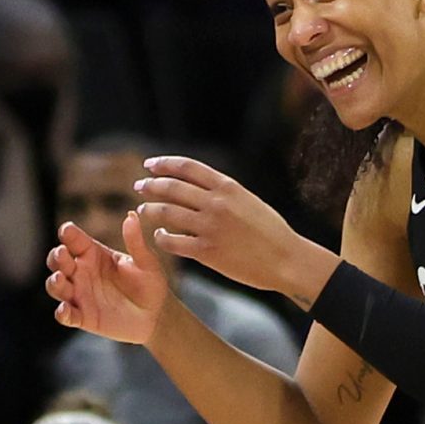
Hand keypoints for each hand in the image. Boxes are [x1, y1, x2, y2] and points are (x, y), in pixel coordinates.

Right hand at [45, 211, 172, 344]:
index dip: (68, 234)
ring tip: (60, 278)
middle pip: (58, 261)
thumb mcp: (146, 261)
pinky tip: (65, 310)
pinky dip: (62, 313)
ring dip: (54, 282)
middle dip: (56, 257)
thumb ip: (135, 241)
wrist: (156, 315)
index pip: (75, 240)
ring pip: (57, 287)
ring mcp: (80, 295)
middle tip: (62, 253)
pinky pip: (66, 315)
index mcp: (93, 254)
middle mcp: (82, 273)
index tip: (67, 230)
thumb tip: (131, 216)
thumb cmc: (150, 284)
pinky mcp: (82, 317)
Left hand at [134, 157, 320, 299]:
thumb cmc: (270, 232)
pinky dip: (161, 237)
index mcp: (228, 187)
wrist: (285, 260)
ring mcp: (210, 227)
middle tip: (138, 186)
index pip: (187, 167)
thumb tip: (201, 186)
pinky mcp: (206, 251)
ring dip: (150, 209)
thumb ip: (224, 193)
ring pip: (167, 212)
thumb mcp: (248, 201)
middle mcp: (216, 203)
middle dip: (150, 185)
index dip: (164, 164)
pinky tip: (159, 236)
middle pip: (172, 187)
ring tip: (142, 209)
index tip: (149, 165)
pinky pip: (172, 242)